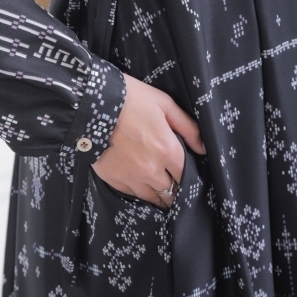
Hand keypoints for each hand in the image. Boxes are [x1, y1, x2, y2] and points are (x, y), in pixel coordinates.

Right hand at [91, 73, 205, 208]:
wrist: (93, 102)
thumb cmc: (131, 98)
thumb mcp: (164, 104)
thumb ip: (187, 127)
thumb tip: (203, 147)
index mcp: (167, 150)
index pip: (187, 176)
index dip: (190, 177)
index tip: (188, 175)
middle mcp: (151, 169)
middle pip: (171, 191)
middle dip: (176, 189)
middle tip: (176, 184)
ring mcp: (131, 176)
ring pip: (152, 198)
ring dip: (159, 195)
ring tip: (162, 193)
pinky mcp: (112, 178)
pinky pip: (131, 194)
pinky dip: (138, 192)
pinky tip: (141, 186)